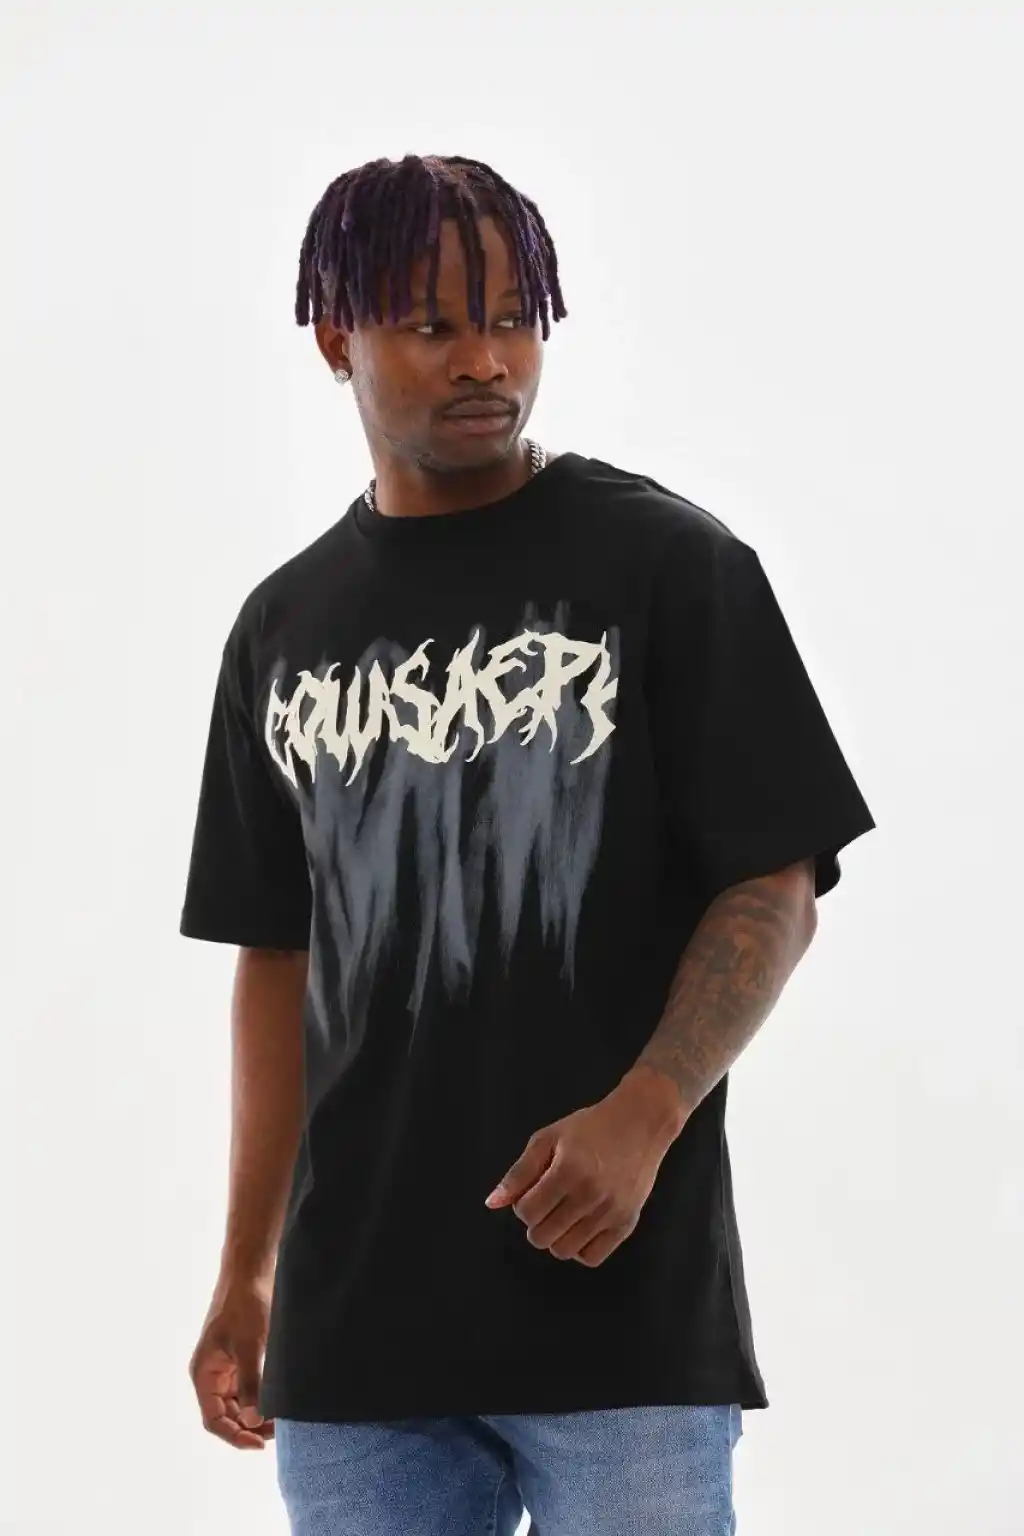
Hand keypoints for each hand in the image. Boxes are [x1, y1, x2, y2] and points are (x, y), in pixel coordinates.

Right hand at [189, 1277, 274, 1449]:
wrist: (251, 1273)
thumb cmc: (245, 1306)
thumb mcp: (250, 1347)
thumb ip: (251, 1384)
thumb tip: (254, 1421)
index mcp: (204, 1374)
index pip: (214, 1419)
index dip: (235, 1436)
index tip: (260, 1443)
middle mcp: (212, 1375)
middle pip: (227, 1415)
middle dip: (250, 1427)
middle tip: (278, 1432)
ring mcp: (226, 1368)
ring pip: (239, 1404)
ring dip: (257, 1415)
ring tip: (282, 1420)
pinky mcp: (241, 1359)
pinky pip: (248, 1389)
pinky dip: (262, 1398)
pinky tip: (279, 1402)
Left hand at [484, 1073, 683, 1266]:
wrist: (640, 1122)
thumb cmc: (590, 1127)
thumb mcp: (548, 1138)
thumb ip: (519, 1173)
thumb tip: (491, 1204)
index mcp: (567, 1171)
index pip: (526, 1212)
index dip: (522, 1204)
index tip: (534, 1191)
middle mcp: (590, 1195)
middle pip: (541, 1237)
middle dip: (537, 1222)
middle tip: (548, 1202)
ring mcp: (611, 1212)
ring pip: (564, 1251)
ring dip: (557, 1236)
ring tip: (565, 1213)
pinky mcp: (627, 1223)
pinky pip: (592, 1257)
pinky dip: (580, 1248)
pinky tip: (582, 1225)